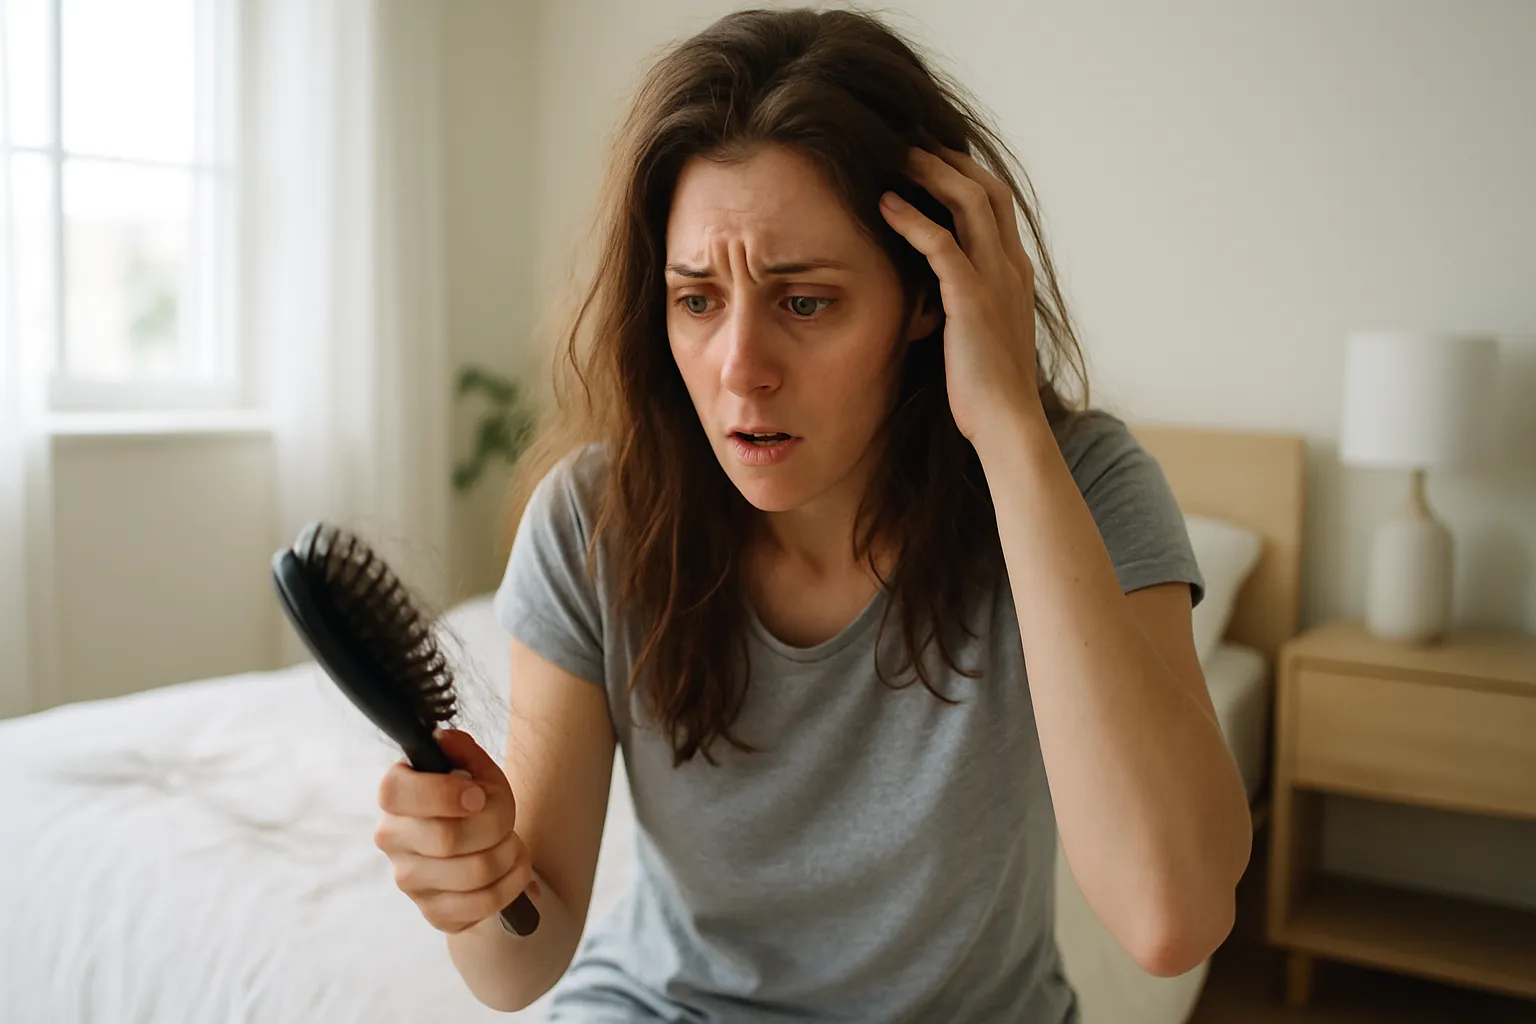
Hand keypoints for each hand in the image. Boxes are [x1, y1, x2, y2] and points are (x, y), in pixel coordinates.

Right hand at [373, 728, 538, 934]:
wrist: (482, 848)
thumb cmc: (474, 802)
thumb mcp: (475, 770)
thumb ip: (461, 750)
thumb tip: (444, 739)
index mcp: (395, 796)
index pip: (396, 793)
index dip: (442, 794)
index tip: (478, 796)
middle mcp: (392, 839)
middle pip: (447, 838)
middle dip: (494, 825)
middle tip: (504, 819)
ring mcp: (409, 879)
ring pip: (474, 872)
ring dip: (509, 854)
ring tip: (512, 843)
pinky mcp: (434, 912)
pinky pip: (484, 904)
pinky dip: (514, 882)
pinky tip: (514, 868)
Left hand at [878, 145, 1042, 446]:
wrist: (1007, 423)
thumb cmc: (987, 390)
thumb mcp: (980, 335)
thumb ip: (965, 304)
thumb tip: (936, 293)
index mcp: (1015, 274)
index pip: (998, 203)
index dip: (966, 173)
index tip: (932, 157)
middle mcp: (1011, 267)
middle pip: (988, 188)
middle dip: (949, 159)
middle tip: (910, 139)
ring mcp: (995, 280)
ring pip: (969, 203)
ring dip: (930, 173)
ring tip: (896, 155)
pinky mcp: (971, 299)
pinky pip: (941, 243)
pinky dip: (911, 219)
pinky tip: (884, 205)